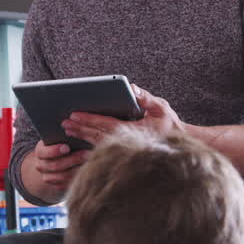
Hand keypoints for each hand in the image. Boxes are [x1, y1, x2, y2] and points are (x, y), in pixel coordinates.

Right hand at [28, 140, 87, 194]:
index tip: (67, 147)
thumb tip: (75, 134)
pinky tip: (86, 172)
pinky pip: (66, 185)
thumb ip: (65, 138)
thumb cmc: (62, 144)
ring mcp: (47, 177)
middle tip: (85, 154)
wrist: (58, 160)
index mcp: (40, 151)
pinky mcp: (56, 186)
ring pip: (62, 176)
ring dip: (77, 170)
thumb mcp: (60, 139)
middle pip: (55, 165)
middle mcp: (41, 166)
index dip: (54, 150)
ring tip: (89, 163)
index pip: (43, 152)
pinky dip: (77, 179)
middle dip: (71, 159)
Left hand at [62, 84, 186, 146]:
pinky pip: (102, 151)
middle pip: (97, 134)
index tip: (74, 114)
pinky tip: (78, 143)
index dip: (89, 119)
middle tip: (64, 122)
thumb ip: (146, 98)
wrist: (180, 146)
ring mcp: (124, 150)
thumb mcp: (161, 107)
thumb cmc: (170, 124)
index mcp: (134, 131)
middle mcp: (127, 142)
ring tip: (67, 129)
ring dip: (81, 136)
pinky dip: (88, 147)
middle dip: (80, 128)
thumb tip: (131, 88)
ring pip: (97, 143)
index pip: (106, 123)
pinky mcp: (123, 154)